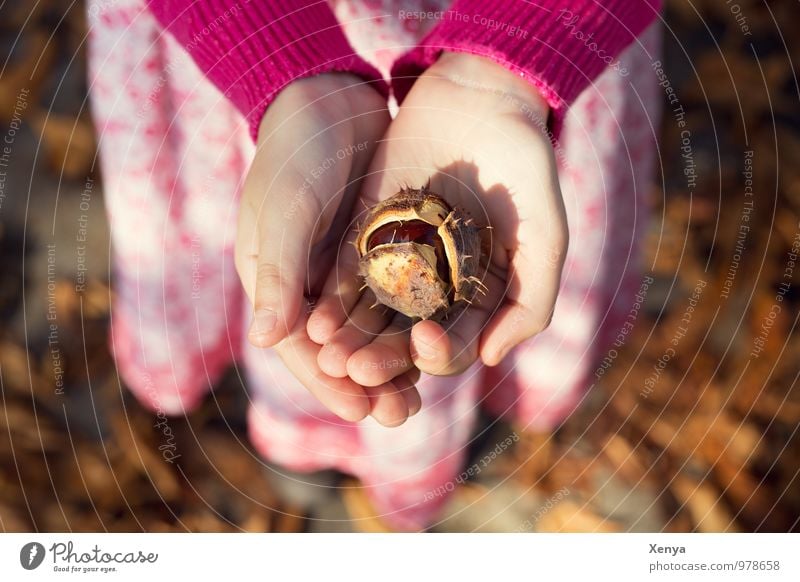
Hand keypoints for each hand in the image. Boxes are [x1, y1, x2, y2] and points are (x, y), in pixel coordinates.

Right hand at [236, 74, 421, 425]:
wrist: (326, 99)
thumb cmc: (295, 151)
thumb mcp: (286, 208)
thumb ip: (280, 271)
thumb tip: (267, 340)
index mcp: (275, 284)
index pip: (299, 349)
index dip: (329, 383)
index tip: (363, 412)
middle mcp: (307, 286)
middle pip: (338, 350)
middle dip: (370, 384)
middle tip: (404, 414)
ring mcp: (341, 270)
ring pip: (369, 331)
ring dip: (393, 362)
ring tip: (423, 394)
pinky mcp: (374, 251)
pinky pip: (392, 298)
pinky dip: (409, 323)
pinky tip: (434, 343)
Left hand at [308, 53, 567, 387]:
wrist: (481, 98)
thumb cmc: (523, 168)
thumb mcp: (545, 236)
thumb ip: (531, 301)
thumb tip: (491, 358)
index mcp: (479, 296)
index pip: (456, 343)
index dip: (441, 352)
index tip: (426, 340)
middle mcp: (438, 288)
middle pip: (406, 338)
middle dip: (385, 358)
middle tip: (359, 371)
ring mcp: (401, 262)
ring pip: (373, 313)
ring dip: (352, 339)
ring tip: (330, 356)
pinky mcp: (369, 234)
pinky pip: (351, 272)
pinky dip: (336, 298)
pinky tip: (317, 317)